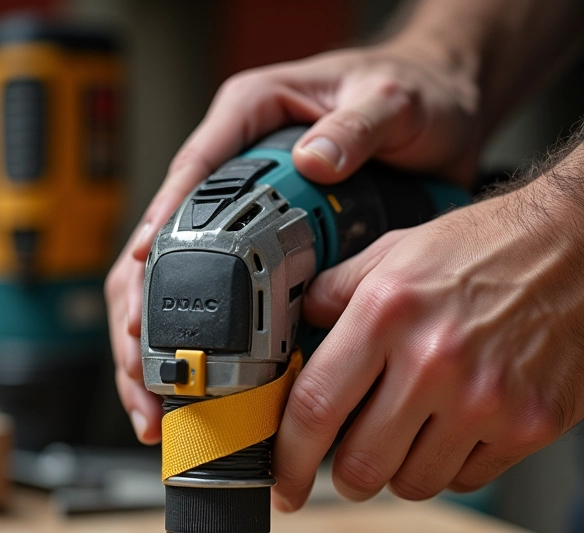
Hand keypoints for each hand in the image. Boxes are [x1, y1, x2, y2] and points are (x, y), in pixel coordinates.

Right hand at [106, 40, 482, 439]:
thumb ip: (356, 127)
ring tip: (154, 390)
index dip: (160, 222)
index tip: (141, 267)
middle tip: (140, 358)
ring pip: (180, 274)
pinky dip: (208, 337)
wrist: (443, 112)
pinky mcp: (268, 242)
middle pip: (165, 237)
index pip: (191, 169)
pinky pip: (225, 291)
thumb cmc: (412, 92)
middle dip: (143, 303)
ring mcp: (247, 206)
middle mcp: (237, 164)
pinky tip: (201, 377)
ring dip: (160, 335)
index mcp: (250, 115)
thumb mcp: (390, 100)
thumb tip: (315, 162)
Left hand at [271, 154, 583, 509]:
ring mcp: (485, 399)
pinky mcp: (529, 425)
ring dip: (401, 470)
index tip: (284, 482)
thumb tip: (297, 327)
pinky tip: (457, 429)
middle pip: (359, 466)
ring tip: (414, 432)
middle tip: (351, 459)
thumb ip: (337, 291)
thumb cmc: (490, 247)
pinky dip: (451, 466)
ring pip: (413, 483)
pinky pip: (467, 480)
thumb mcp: (399, 251)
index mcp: (387, 314)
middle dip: (346, 476)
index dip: (288, 459)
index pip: (314, 409)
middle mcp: (433, 361)